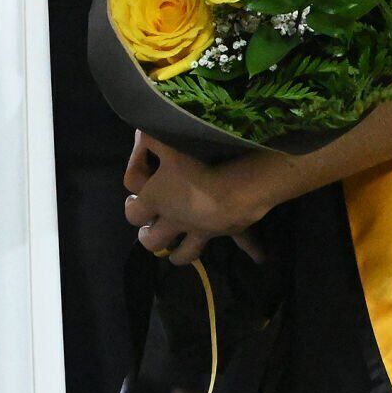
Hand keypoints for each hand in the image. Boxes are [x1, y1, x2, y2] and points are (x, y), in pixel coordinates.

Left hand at [124, 135, 268, 265]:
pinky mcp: (227, 232)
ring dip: (178, 254)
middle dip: (149, 236)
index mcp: (156, 200)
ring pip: (184, 253)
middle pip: (152, 242)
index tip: (134, 198)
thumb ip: (149, 137)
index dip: (131, 207)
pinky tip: (259, 256)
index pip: (133, 214)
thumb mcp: (165, 139)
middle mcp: (175, 220)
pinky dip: (251, 250)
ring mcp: (201, 230)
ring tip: (175, 251)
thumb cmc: (196, 162)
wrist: (236, 183)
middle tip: (151, 227)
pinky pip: (242, 244)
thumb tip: (142, 136)